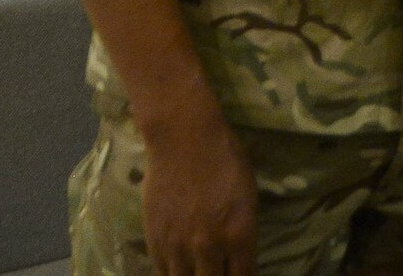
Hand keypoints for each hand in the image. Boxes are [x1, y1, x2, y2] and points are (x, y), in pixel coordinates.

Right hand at [138, 98, 256, 275]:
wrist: (183, 139)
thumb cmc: (225, 159)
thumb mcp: (248, 196)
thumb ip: (242, 231)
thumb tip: (238, 255)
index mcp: (239, 234)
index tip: (242, 275)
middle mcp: (209, 247)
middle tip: (220, 271)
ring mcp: (178, 246)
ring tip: (198, 271)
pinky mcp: (154, 241)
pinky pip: (163, 272)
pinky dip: (173, 274)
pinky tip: (179, 270)